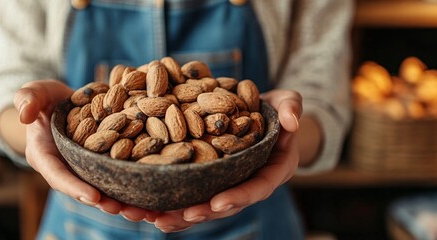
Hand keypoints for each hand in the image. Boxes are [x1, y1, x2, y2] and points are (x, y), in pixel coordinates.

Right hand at [13, 80, 158, 220]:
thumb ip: (27, 99)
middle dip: (103, 202)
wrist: (61, 102)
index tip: (93, 196)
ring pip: (105, 190)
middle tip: (120, 209)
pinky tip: (154, 198)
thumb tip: (25, 114)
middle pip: (84, 190)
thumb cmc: (44, 98)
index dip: (74, 188)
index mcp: (46, 156)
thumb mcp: (33, 93)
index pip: (58, 176)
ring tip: (142, 212)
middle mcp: (66, 168)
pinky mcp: (103, 164)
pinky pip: (118, 178)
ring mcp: (86, 169)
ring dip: (123, 203)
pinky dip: (135, 188)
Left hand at [153, 89, 301, 231]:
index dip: (238, 197)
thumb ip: (291, 108)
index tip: (217, 203)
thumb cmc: (276, 109)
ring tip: (154, 218)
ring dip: (178, 215)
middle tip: (179, 216)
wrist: (262, 115)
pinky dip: (168, 202)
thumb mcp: (288, 103)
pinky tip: (146, 208)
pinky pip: (189, 194)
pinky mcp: (209, 180)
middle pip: (225, 205)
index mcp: (270, 170)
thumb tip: (291, 120)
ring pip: (203, 205)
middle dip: (201, 213)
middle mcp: (247, 183)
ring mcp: (227, 184)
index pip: (256, 188)